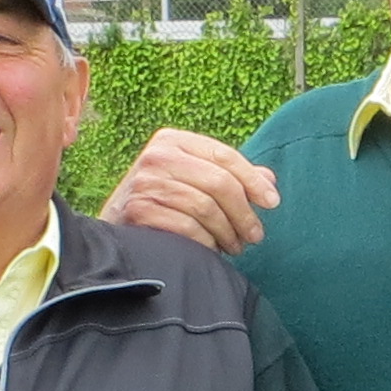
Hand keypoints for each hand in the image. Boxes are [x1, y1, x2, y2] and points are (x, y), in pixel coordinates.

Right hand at [104, 128, 280, 253]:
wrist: (117, 226)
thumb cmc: (164, 202)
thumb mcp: (194, 179)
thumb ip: (230, 177)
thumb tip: (269, 181)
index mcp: (174, 140)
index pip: (224, 156)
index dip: (253, 181)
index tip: (273, 202)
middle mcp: (157, 156)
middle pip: (219, 183)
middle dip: (244, 213)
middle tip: (255, 235)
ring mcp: (145, 183)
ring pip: (206, 208)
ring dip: (228, 232)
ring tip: (235, 245)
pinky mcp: (139, 211)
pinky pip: (188, 229)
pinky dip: (207, 243)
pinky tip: (212, 250)